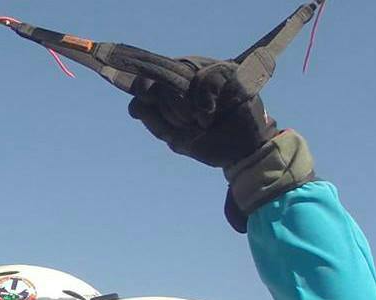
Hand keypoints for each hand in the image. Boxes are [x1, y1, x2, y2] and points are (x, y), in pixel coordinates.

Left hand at [125, 55, 274, 169]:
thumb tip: (134, 104)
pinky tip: (209, 115)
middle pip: (163, 77)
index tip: (143, 96)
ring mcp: (211, 70)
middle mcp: (192, 75)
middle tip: (185, 122)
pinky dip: (204, 100)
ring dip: (187, 107)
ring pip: (182, 76)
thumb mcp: (174, 135)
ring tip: (200, 122)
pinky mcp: (231, 71)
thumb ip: (152, 119)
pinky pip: (206, 78)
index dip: (143, 84)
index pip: (151, 77)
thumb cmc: (208, 142)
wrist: (240, 152)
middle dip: (169, 106)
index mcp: (176, 88)